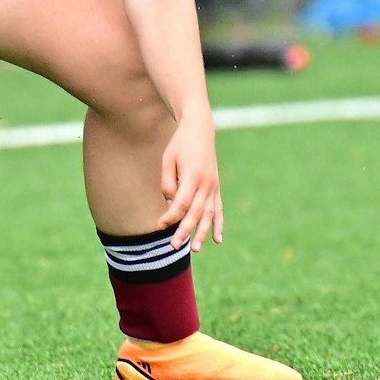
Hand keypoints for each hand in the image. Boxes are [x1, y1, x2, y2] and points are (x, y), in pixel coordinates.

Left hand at [156, 113, 223, 250]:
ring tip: (195, 249)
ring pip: (209, 214)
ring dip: (202, 233)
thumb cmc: (179, 145)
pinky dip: (219, 224)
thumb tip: (170, 203)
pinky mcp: (216, 187)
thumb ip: (168, 182)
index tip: (160, 225)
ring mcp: (213, 186)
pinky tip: (218, 240)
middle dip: (185, 230)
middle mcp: (206, 183)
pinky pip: (219, 209)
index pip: (181, 203)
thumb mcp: (167, 159)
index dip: (170, 216)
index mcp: (192, 176)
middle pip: (195, 212)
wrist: (200, 130)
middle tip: (174, 246)